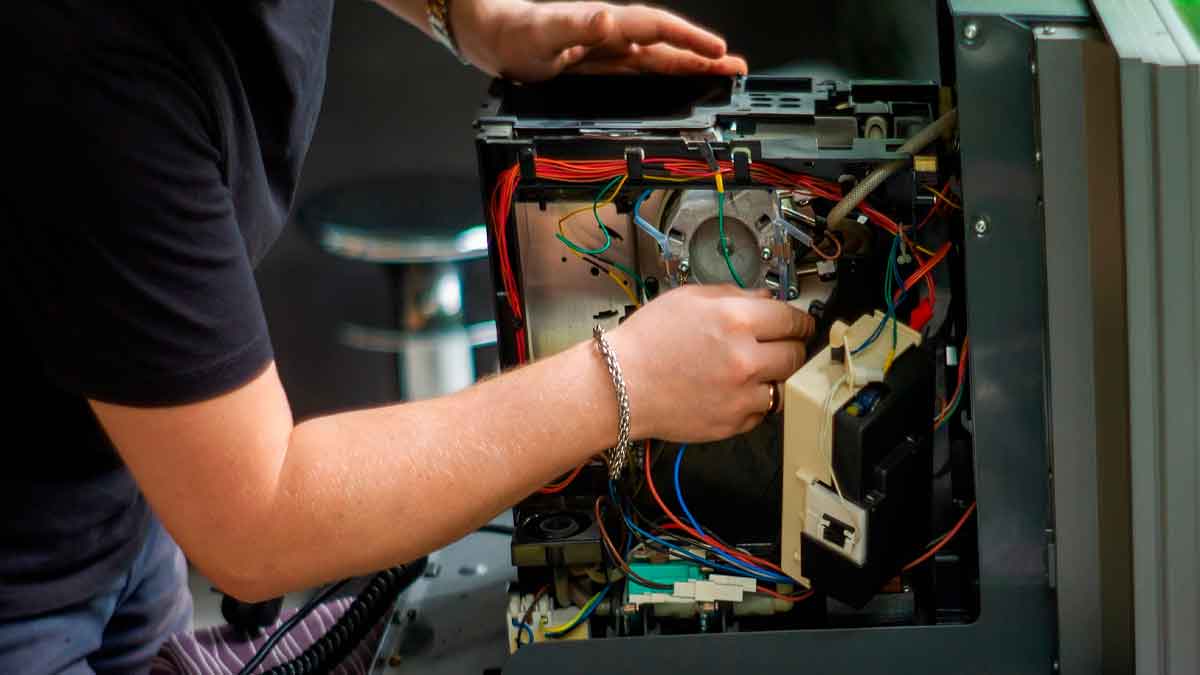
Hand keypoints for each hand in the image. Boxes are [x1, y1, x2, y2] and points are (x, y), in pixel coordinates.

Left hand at [453, 0, 748, 81]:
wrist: (490, 35)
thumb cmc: (513, 30)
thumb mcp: (543, 30)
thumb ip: (574, 25)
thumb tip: (606, 19)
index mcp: (605, 25)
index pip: (657, 29)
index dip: (689, 40)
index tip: (718, 51)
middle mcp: (611, 36)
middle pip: (666, 46)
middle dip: (702, 56)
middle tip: (737, 69)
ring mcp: (606, 51)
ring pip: (657, 59)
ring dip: (689, 66)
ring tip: (721, 75)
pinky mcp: (596, 65)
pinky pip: (638, 70)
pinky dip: (663, 75)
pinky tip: (675, 83)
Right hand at [607, 285, 813, 442]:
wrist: (620, 386)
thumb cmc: (646, 342)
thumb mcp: (688, 298)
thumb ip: (734, 294)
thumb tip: (766, 299)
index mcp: (736, 320)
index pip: (793, 319)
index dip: (801, 320)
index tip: (801, 323)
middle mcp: (744, 359)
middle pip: (796, 354)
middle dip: (792, 347)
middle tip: (781, 345)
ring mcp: (741, 395)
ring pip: (782, 386)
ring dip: (772, 377)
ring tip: (748, 370)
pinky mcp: (733, 422)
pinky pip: (761, 411)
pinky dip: (752, 401)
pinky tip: (729, 390)